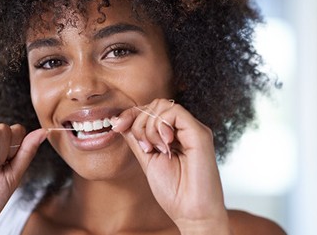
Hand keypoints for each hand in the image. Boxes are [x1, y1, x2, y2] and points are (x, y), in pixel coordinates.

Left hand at [111, 99, 231, 233]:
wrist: (191, 213)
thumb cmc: (175, 192)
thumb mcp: (148, 160)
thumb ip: (137, 140)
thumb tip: (121, 121)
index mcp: (175, 135)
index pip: (151, 110)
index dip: (131, 114)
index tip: (116, 127)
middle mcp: (186, 129)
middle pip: (156, 104)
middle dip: (139, 121)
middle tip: (144, 147)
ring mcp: (194, 130)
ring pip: (163, 105)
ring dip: (148, 126)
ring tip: (155, 149)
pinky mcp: (200, 134)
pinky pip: (175, 112)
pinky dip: (161, 126)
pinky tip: (164, 145)